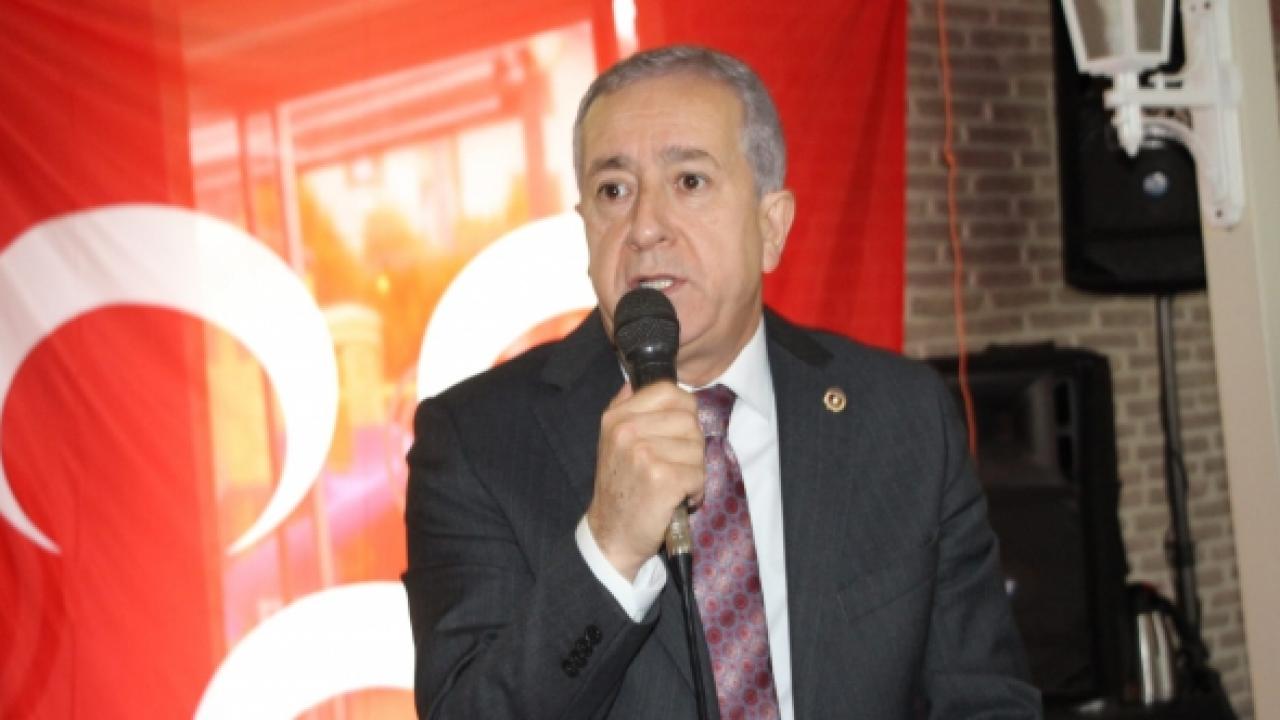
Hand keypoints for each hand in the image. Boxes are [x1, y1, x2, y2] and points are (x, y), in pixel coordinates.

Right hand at [587, 381, 704, 579]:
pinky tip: (677, 499)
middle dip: (690, 446)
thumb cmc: (620, 488)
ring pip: (697, 448)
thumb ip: (626, 407)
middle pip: (689, 420)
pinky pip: (699, 474)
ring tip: (672, 484)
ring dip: (693, 471)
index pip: (669, 391)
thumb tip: (639, 380)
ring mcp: (644, 453)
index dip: (684, 411)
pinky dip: (695, 491)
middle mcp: (627, 430)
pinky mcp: (662, 479)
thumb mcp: (612, 440)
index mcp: (617, 416)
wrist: (611, 535)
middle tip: (673, 466)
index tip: (677, 434)